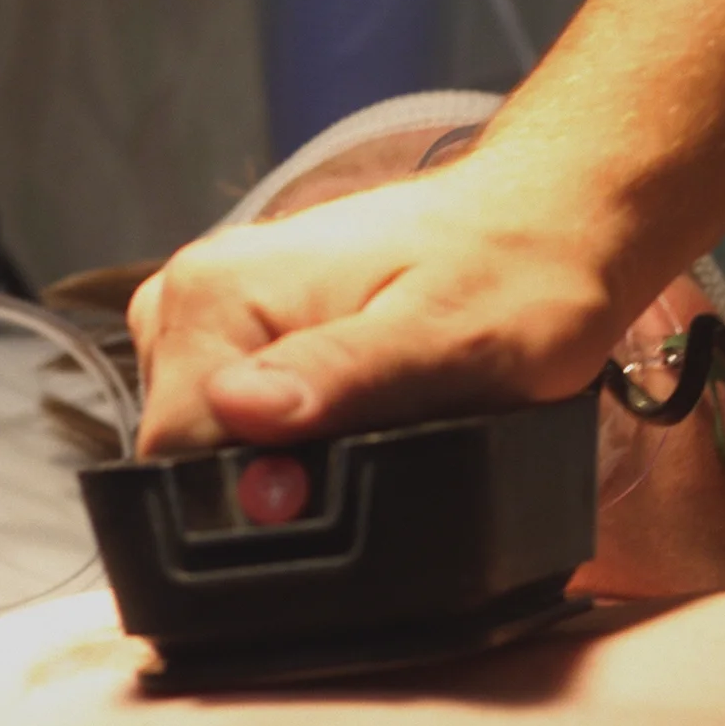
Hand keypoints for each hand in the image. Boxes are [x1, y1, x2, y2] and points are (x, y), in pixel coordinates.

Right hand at [127, 164, 630, 454]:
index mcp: (214, 294)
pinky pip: (243, 424)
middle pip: (189, 459)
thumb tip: (240, 413)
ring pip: (215, 450)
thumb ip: (343, 379)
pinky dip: (300, 445)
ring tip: (386, 429)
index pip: (176, 456)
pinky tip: (366, 424)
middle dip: (278, 486)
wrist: (549, 220)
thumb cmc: (516, 273)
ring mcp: (213, 317)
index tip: (338, 499)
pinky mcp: (246, 337)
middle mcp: (189, 298)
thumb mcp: (447, 339)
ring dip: (294, 466)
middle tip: (385, 451)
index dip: (255, 505)